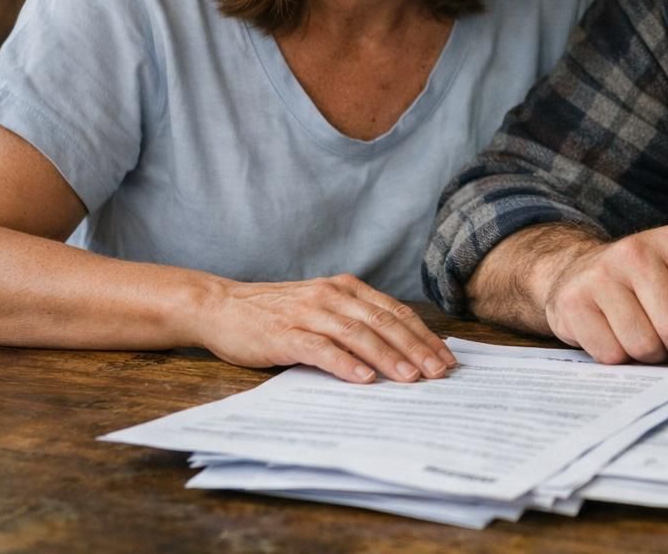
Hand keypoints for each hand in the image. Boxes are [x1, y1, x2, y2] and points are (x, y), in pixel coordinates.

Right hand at [196, 274, 457, 383]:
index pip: (395, 312)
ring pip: (358, 334)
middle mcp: (332, 296)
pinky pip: (321, 348)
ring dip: (388, 357)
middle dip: (416, 348)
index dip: (423, 334)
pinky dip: (345, 363)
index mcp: (346, 288)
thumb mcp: (322, 307)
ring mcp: (308, 313)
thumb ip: (354, 320)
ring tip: (411, 378)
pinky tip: (364, 379)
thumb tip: (400, 349)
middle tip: (440, 372)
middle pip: (383, 323)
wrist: (221, 306)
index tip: (446, 357)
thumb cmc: (276, 313)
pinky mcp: (285, 334)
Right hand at [542, 225, 667, 363]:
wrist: (581, 273)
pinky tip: (620, 341)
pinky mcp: (575, 302)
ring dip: (654, 358)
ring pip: (644, 345)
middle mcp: (636, 250)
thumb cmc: (651, 282)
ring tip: (652, 343)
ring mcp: (601, 275)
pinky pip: (612, 354)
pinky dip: (623, 360)